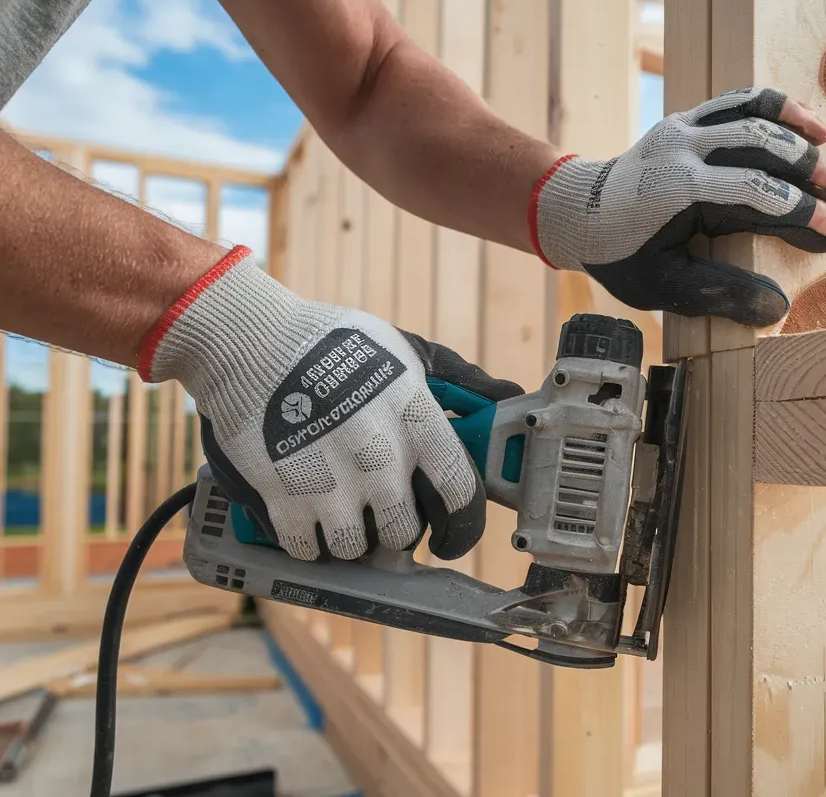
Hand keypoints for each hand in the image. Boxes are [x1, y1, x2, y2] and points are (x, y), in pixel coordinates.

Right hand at [138, 246, 521, 561]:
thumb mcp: (406, 353)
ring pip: (355, 549)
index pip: (461, 496)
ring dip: (350, 538)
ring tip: (341, 513)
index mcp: (417, 425)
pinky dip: (308, 541)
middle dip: (395, 529)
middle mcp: (380, 462)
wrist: (250, 341)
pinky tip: (307, 516)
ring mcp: (331, 485)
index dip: (461, 525)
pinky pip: (307, 550)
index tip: (450, 534)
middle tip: (381, 514)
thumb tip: (507, 396)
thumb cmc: (334, 341)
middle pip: (403, 534)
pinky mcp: (283, 499)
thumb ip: (457, 383)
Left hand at [529, 87, 825, 325]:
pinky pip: (740, 101)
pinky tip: (810, 128)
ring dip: (805, 138)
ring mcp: (686, 128)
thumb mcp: (663, 287)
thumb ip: (719, 294)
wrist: (579, 212)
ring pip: (758, 117)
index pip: (759, 196)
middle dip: (818, 174)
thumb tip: (777, 307)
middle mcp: (685, 150)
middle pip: (766, 149)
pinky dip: (779, 109)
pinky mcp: (689, 119)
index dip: (806, 214)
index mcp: (679, 191)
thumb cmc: (621, 255)